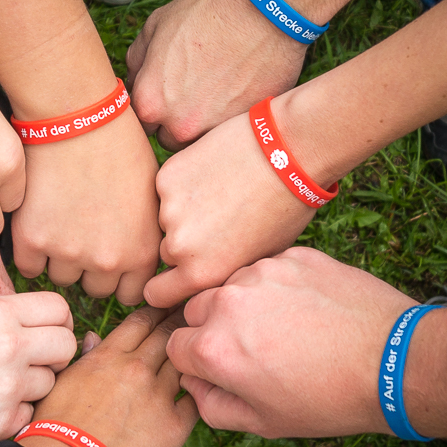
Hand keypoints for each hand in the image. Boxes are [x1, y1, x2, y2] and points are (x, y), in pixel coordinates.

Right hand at [0, 292, 76, 446]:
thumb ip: (2, 320)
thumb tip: (44, 327)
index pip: (58, 307)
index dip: (55, 321)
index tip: (44, 333)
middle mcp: (9, 344)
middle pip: (66, 344)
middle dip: (54, 355)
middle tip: (30, 364)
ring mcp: (9, 385)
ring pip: (51, 382)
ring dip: (31, 387)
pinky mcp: (3, 423)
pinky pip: (30, 414)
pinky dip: (14, 415)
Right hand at [12, 108, 161, 303]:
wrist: (76, 114)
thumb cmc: (120, 143)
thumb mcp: (153, 193)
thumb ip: (146, 233)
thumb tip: (138, 256)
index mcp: (142, 251)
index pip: (130, 294)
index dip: (120, 277)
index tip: (110, 259)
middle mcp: (106, 260)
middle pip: (94, 287)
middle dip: (89, 266)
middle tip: (82, 232)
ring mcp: (67, 252)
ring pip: (61, 277)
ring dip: (59, 257)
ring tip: (60, 220)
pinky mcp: (31, 238)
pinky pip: (28, 265)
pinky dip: (31, 249)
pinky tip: (39, 222)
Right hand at [19, 307, 198, 446]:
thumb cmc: (56, 427)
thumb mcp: (63, 382)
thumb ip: (84, 356)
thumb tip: (93, 337)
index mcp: (109, 356)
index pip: (142, 320)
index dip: (157, 309)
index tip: (167, 304)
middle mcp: (137, 369)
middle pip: (168, 333)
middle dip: (181, 320)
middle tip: (194, 313)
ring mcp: (158, 396)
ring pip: (184, 363)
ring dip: (192, 354)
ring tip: (202, 347)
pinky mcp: (174, 426)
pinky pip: (195, 400)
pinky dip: (198, 391)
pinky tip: (201, 387)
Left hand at [126, 0, 306, 150]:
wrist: (262, 9)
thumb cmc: (206, 11)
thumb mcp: (156, 26)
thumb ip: (138, 61)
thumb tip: (136, 79)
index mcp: (150, 103)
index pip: (142, 124)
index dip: (155, 107)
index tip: (168, 91)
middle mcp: (180, 126)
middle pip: (171, 139)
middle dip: (179, 121)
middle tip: (196, 91)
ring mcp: (216, 131)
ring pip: (203, 142)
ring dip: (207, 125)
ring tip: (220, 92)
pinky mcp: (248, 128)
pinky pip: (234, 133)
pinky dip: (234, 118)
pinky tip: (241, 92)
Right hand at [144, 97, 314, 307]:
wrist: (289, 153)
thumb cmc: (285, 208)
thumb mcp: (261, 257)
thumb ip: (225, 272)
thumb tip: (206, 278)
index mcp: (202, 274)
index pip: (158, 293)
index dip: (166, 285)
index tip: (177, 273)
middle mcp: (180, 247)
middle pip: (166, 253)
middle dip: (184, 242)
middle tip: (216, 220)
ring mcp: (169, 210)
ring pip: (166, 217)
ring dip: (184, 210)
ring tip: (221, 192)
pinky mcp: (167, 177)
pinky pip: (168, 187)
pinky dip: (185, 182)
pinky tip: (216, 170)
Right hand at [167, 247, 446, 439]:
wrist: (392, 361)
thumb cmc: (329, 399)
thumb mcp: (264, 422)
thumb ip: (212, 405)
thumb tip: (194, 383)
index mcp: (214, 348)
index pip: (175, 346)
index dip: (197, 362)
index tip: (225, 369)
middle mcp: (229, 302)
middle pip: (196, 309)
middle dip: (215, 329)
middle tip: (255, 349)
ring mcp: (263, 272)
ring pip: (233, 285)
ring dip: (246, 304)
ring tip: (287, 329)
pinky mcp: (294, 255)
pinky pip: (270, 269)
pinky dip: (280, 286)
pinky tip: (309, 310)